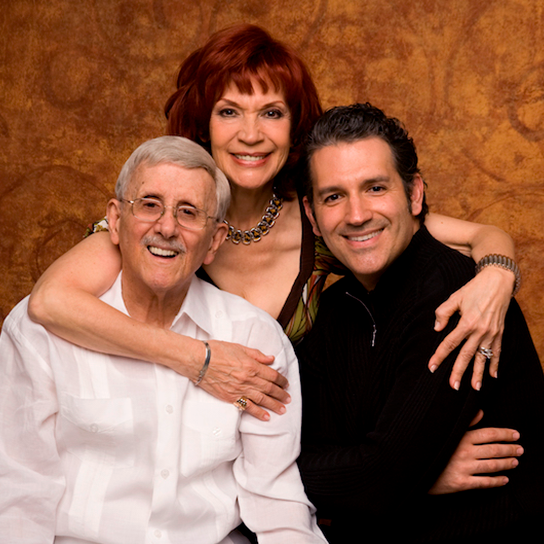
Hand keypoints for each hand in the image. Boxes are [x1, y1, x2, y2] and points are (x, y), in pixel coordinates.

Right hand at [196, 340, 290, 420]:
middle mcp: (248, 379)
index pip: (272, 375)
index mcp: (251, 365)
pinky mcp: (230, 397)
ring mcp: (239, 390)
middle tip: (288, 399)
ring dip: (274, 405)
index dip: (281, 380)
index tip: (286, 383)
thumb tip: (271, 359)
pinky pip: (247, 407)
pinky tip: (265, 417)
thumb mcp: (240, 347)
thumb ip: (257, 354)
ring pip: (261, 399)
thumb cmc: (217, 351)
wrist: (198, 361)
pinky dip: (258, 413)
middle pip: (269, 389)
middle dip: (281, 394)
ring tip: (282, 410)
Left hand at [428, 266, 513, 389]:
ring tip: (475, 388)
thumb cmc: (474, 289)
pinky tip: (493, 376)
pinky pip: (497, 351)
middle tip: (453, 386)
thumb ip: (443, 313)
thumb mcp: (454, 298)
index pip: (450, 344)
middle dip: (459, 371)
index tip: (432, 367)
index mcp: (467, 323)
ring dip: (479, 373)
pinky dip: (495, 364)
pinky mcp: (500, 333)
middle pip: (466, 355)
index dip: (440, 356)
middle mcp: (480, 331)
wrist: (497, 282)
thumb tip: (437, 329)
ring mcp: (491, 333)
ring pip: (483, 357)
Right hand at [429, 410, 522, 494]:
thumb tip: (480, 412)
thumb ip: (465, 422)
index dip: (504, 434)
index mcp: (461, 437)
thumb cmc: (429, 446)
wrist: (413, 466)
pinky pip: (484, 483)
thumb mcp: (444, 430)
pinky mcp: (461, 483)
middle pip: (494, 450)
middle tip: (520, 449)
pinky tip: (504, 480)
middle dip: (509, 449)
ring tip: (515, 462)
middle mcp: (464, 452)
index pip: (489, 434)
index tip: (515, 435)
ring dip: (506, 464)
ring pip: (492, 466)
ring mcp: (463, 468)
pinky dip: (496, 481)